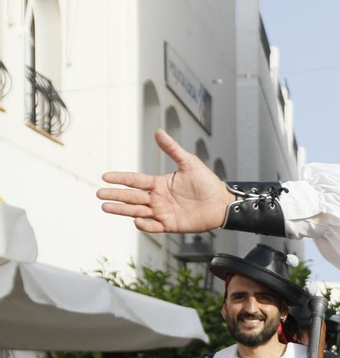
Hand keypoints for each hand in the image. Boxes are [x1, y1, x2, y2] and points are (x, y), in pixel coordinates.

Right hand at [98, 130, 233, 233]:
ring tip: (105, 207)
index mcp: (159, 184)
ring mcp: (162, 212)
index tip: (105, 176)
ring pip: (137, 211)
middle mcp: (157, 198)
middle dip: (115, 195)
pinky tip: (136, 220)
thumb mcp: (189, 163)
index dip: (121, 178)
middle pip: (132, 196)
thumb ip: (172, 149)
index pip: (135, 181)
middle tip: (99, 193)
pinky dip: (145, 225)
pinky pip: (154, 226)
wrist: (222, 202)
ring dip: (122, 210)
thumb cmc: (207, 182)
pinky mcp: (170, 225)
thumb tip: (158, 131)